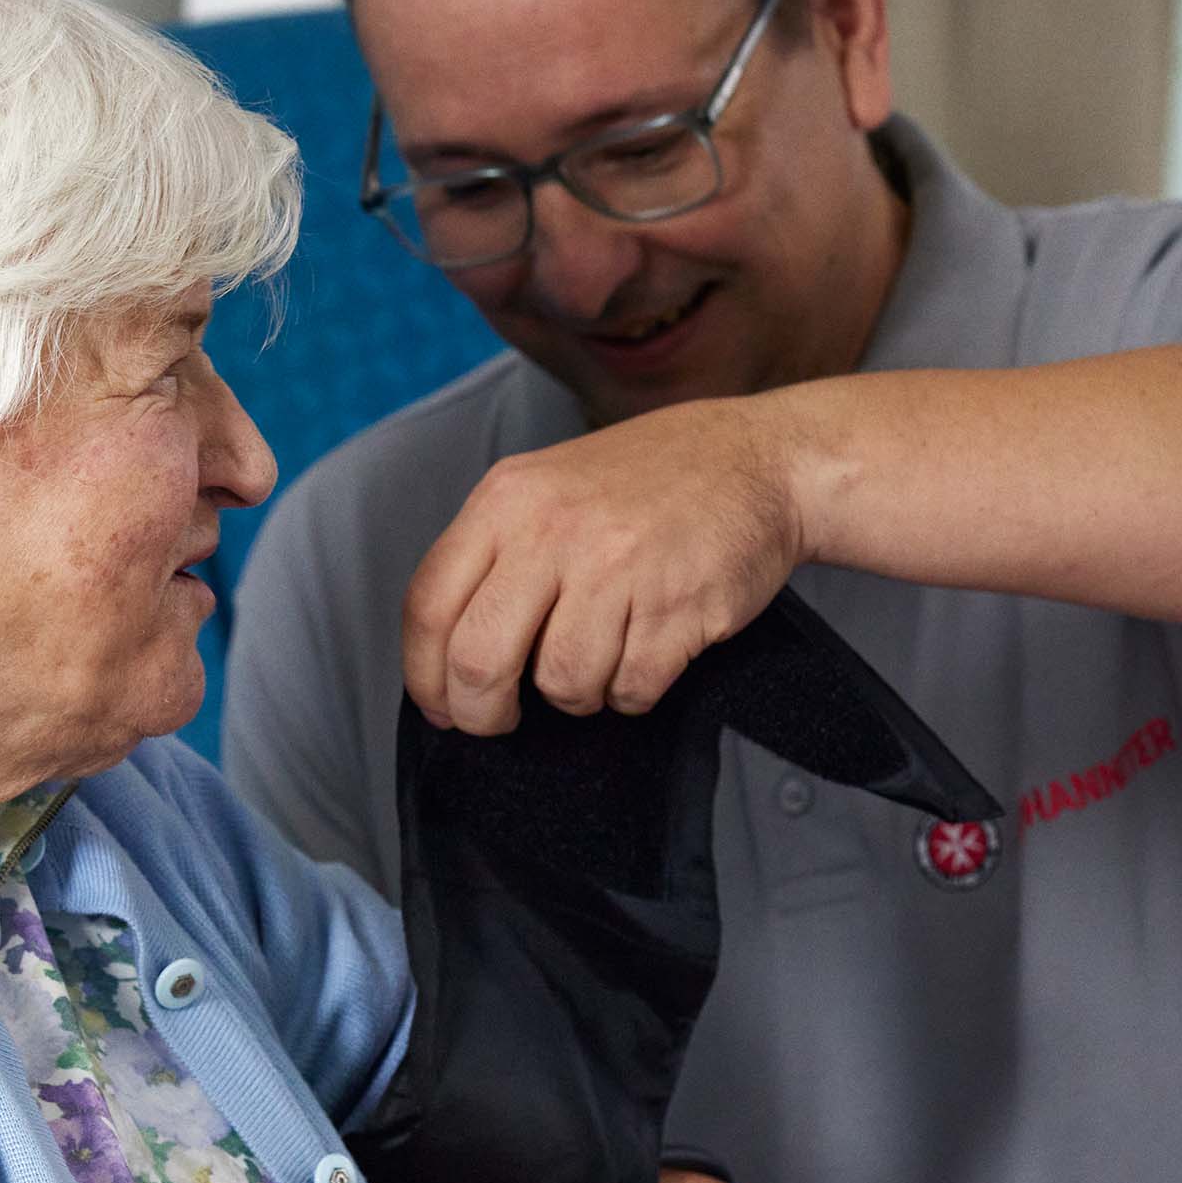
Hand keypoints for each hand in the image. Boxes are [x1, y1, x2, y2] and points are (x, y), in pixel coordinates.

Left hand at [402, 396, 804, 733]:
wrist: (758, 461)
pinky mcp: (678, 607)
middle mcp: (554, 530)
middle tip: (498, 721)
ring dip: (577, 695)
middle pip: (480, 661)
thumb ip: (493, 556)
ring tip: (601, 658)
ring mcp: (619, 568)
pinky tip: (646, 653)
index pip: (429, 605)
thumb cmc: (646, 483)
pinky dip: (632, 692)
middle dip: (482, 712)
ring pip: (562, 684)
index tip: (441, 705)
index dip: (424, 675)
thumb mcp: (547, 487)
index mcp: (507, 499)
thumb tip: (447, 658)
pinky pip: (629, 690)